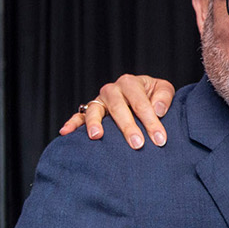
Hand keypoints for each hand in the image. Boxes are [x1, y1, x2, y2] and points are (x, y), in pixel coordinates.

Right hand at [58, 74, 177, 148]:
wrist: (142, 95)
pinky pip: (79, 116)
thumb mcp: (163, 89)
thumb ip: (164, 96)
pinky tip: (65, 132)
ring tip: (96, 136)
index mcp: (130, 83)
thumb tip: (158, 110)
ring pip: (95, 110)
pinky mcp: (90, 111)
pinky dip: (72, 123)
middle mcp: (112, 90)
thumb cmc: (154, 94)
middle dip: (128, 127)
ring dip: (95, 123)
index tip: (160, 139)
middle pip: (118, 108)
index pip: (140, 103)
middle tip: (137, 144)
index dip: (151, 121)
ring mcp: (99, 101)